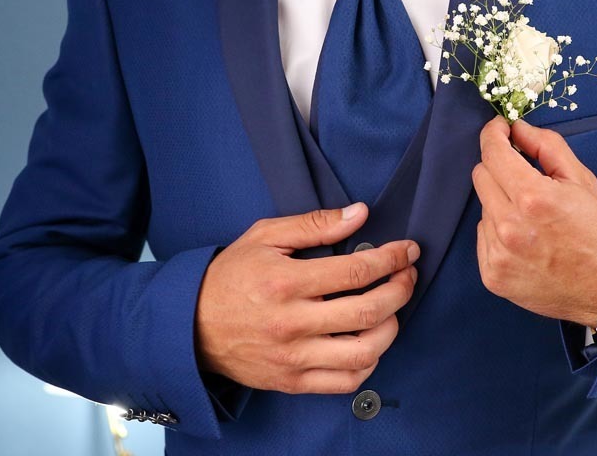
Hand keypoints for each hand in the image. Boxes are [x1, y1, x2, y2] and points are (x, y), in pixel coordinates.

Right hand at [195, 203, 418, 393]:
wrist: (189, 325)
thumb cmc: (230, 277)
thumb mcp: (265, 236)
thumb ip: (315, 224)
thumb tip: (360, 214)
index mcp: (286, 282)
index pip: (356, 271)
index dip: (391, 259)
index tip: (407, 250)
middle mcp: (292, 323)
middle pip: (369, 311)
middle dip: (401, 289)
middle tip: (408, 275)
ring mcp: (293, 357)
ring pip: (364, 352)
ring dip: (392, 328)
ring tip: (394, 309)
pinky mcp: (292, 381)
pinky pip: (346, 382)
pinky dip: (369, 363)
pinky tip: (372, 341)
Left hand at [472, 116, 596, 327]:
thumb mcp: (582, 180)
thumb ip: (546, 147)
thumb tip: (517, 128)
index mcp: (533, 198)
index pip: (492, 153)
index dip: (493, 134)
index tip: (500, 129)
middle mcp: (510, 227)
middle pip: (481, 176)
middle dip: (499, 167)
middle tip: (524, 175)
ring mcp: (499, 254)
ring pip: (482, 207)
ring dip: (500, 202)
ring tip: (531, 216)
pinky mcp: (492, 276)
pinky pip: (483, 236)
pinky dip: (498, 231)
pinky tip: (525, 239)